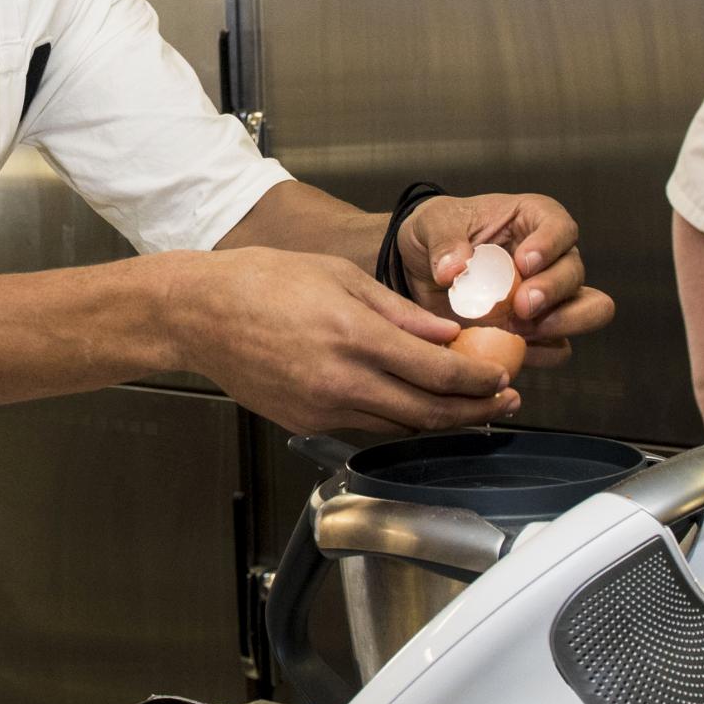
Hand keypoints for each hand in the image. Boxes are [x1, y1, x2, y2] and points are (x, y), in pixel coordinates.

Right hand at [169, 247, 517, 436]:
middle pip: (428, 412)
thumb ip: (399, 310)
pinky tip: (410, 402)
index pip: (438, 372)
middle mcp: (341, 380)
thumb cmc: (262, 282)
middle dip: (474, 410)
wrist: (200, 314)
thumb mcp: (340, 276)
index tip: (501, 376)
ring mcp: (321, 408)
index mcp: (355, 335)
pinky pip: (364, 426)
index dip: (479, 380)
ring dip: (438, 420)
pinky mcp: (305, 422)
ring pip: (399, 427)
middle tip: (503, 402)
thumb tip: (446, 333)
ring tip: (468, 406)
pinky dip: (395, 418)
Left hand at [399, 192, 615, 367]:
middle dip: (553, 290)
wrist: (420, 272)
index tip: (523, 262)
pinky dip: (540, 352)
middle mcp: (551, 258)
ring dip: (563, 322)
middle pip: (575, 272)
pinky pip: (558, 349)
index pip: (560, 227)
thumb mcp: (431, 224)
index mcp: (532, 221)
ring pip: (589, 310)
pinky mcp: (538, 332)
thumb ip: (443, 241)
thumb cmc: (436, 235)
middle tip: (522, 305)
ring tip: (526, 329)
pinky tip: (512, 349)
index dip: (550, 245)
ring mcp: (550, 298)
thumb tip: (454, 270)